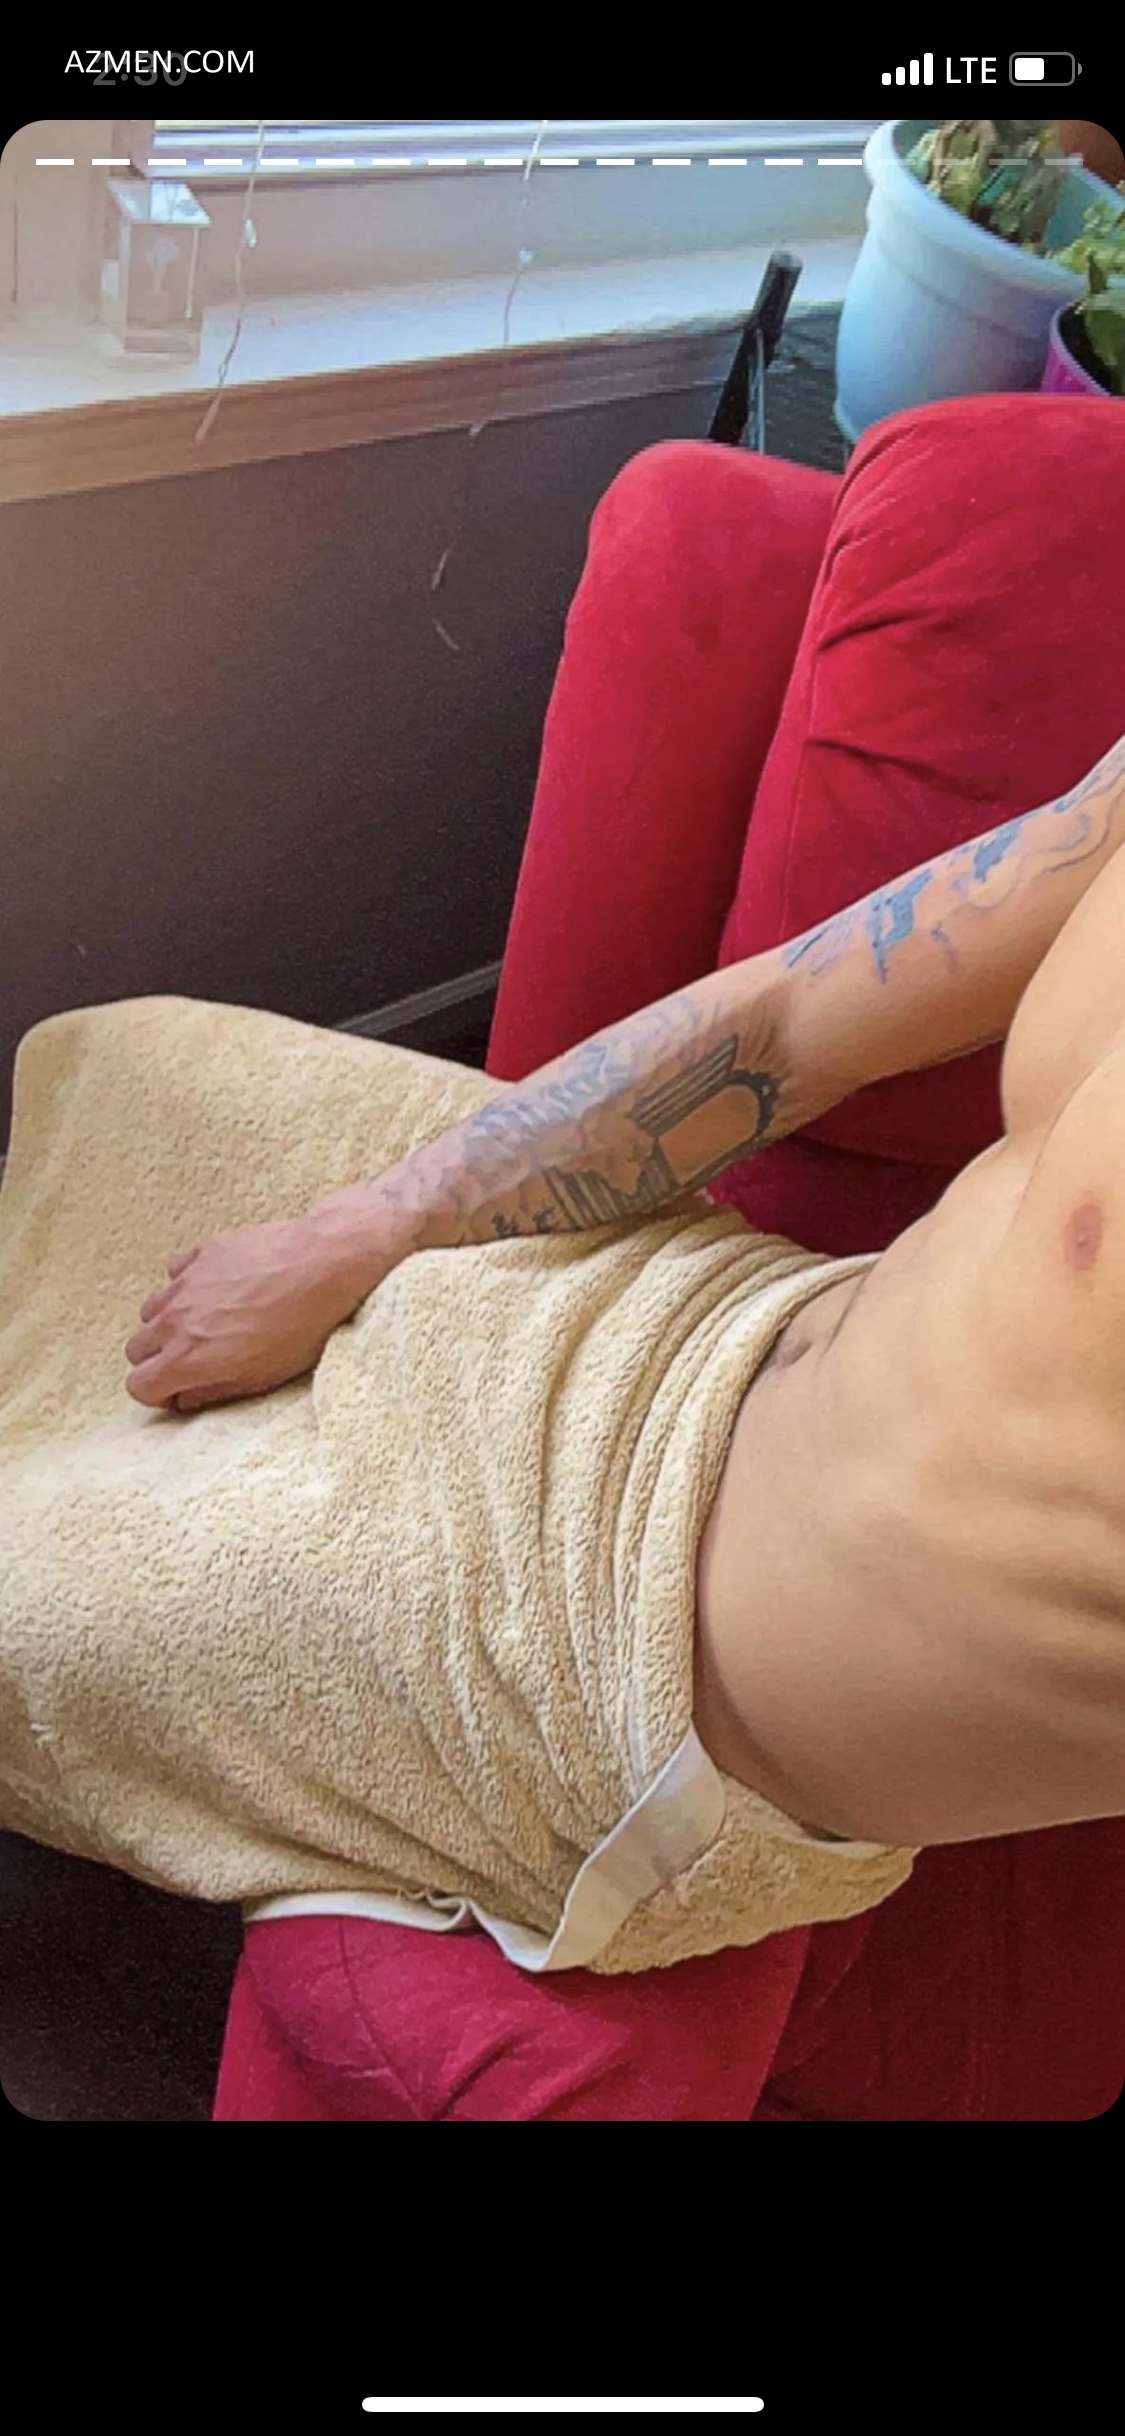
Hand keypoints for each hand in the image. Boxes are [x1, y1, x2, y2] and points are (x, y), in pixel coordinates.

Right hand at [124, 1208, 378, 1412]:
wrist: (323, 1266)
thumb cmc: (302, 1327)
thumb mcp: (262, 1376)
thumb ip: (214, 1390)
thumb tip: (186, 1399)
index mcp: (187, 1358)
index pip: (138, 1385)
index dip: (158, 1393)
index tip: (181, 1389)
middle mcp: (175, 1320)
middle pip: (136, 1348)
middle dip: (157, 1359)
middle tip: (192, 1359)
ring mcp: (185, 1282)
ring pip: (151, 1310)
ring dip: (168, 1322)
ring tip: (205, 1324)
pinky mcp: (202, 1253)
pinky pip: (175, 1274)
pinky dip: (186, 1286)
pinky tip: (218, 1289)